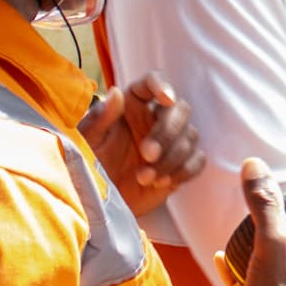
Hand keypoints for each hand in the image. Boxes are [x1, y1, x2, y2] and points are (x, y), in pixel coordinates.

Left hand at [80, 74, 204, 216]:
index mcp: (132, 105)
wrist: (100, 202)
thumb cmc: (89, 165)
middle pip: (180, 109)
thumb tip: (116, 93)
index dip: (162, 85)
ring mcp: (170, 142)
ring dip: (170, 158)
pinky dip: (184, 170)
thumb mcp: (88, 141)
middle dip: (167, 132)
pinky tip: (162, 182)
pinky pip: (197, 160)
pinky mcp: (180, 165)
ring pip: (190, 136)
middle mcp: (154, 118)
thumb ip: (100, 118)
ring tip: (144, 178)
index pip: (152, 83)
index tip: (166, 99)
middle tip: (147, 155)